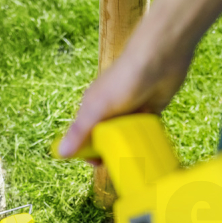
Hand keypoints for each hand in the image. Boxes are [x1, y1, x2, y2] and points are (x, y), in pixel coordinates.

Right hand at [57, 44, 191, 157]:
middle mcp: (110, 111)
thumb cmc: (125, 78)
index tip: (97, 165)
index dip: (87, 152)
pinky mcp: (150, 111)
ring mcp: (130, 111)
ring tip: (134, 162)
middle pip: (105, 139)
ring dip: (128, 149)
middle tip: (119, 165)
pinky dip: (145, 142)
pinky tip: (148, 152)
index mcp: (92, 107)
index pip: (84, 136)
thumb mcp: (98, 107)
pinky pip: (144, 132)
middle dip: (109, 153)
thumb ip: (81, 131)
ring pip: (125, 138)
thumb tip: (60, 154)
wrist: (161, 57)